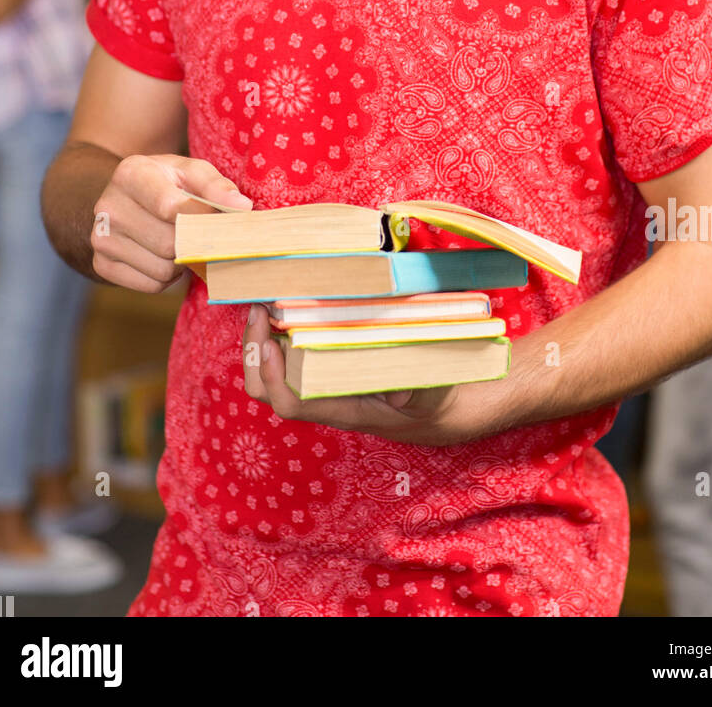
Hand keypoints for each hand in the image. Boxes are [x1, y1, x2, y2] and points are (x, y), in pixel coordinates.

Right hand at [91, 154, 252, 292]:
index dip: (202, 219)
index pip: (171, 207)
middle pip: (169, 243)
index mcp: (131, 173)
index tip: (219, 221)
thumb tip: (242, 207)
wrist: (122, 199)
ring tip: (179, 242)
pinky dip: (166, 278)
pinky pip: (151, 285)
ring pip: (162, 269)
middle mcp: (108, 206)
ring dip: (181, 262)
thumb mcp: (191, 171)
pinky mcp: (102, 264)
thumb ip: (217, 185)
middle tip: (199, 234)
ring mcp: (100, 238)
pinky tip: (163, 256)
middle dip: (193, 243)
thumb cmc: (166, 183)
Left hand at [242, 303, 498, 446]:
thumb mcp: (436, 395)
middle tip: (259, 310)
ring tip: (268, 303)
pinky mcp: (337, 366)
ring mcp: (331, 382)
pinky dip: (287, 330)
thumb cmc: (442, 400)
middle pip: (270, 390)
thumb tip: (400, 389)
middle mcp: (330, 397)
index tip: (270, 342)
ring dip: (265, 339)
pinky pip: (298, 354)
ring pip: (278, 371)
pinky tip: (294, 303)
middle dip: (254, 352)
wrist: (457, 407)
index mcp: (347, 408)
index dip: (273, 376)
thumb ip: (419, 392)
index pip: (293, 403)